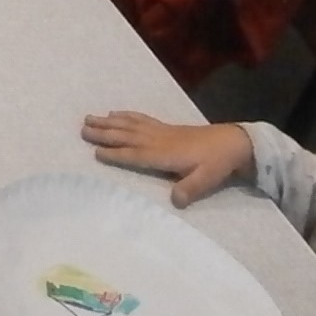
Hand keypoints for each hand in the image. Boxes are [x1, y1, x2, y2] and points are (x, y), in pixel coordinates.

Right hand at [80, 111, 256, 206]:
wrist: (233, 142)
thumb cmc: (217, 163)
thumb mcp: (207, 179)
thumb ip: (190, 189)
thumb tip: (175, 201)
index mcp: (165, 154)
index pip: (135, 155)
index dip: (116, 154)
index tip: (95, 152)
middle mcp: (158, 140)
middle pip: (126, 136)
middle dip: (104, 133)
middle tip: (82, 129)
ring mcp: (161, 131)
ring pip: (130, 125)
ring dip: (109, 122)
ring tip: (89, 118)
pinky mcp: (166, 127)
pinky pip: (141, 119)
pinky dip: (126, 115)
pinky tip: (115, 113)